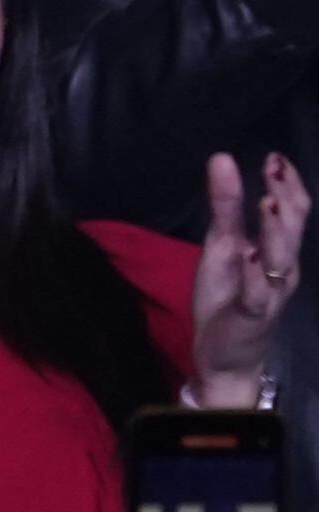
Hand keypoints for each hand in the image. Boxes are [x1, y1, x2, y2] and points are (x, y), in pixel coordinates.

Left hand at [192, 150, 309, 405]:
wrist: (224, 354)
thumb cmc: (227, 296)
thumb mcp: (221, 246)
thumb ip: (225, 208)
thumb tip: (222, 161)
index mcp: (278, 251)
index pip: (291, 213)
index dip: (287, 185)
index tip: (276, 157)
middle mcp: (282, 269)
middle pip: (290, 230)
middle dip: (286, 198)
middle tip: (276, 168)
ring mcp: (269, 293)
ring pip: (280, 259)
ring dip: (275, 230)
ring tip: (268, 203)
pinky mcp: (251, 315)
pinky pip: (256, 294)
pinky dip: (254, 276)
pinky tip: (250, 258)